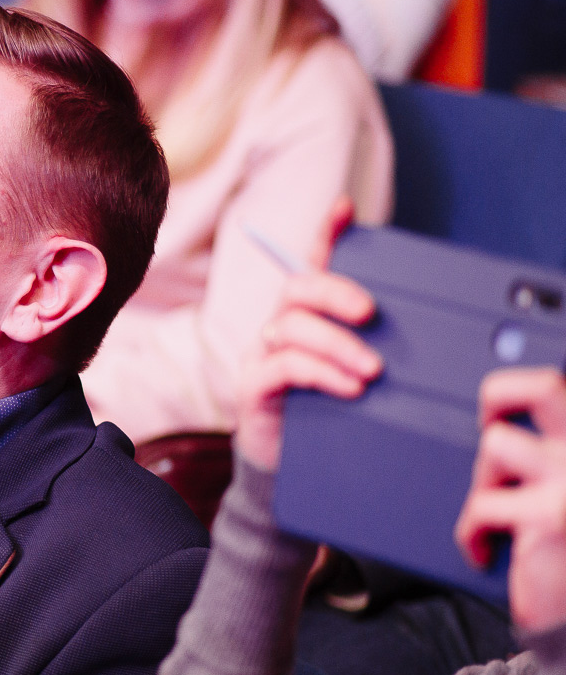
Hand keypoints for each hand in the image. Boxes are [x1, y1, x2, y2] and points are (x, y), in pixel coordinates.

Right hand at [234, 199, 380, 470]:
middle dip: (336, 292)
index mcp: (307, 316)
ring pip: (292, 326)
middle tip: (370, 313)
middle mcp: (280, 326)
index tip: (345, 209)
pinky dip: (321, 373)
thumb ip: (373, 347)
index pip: (312, 263)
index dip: (325, 234)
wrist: (288, 464)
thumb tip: (420, 330)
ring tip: (371, 371)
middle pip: (298, 288)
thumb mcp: (354, 373)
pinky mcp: (254, 386)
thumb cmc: (327, 413)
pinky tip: (348, 387)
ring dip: (337, 344)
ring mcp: (263, 354)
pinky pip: (284, 366)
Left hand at [455, 369, 565, 632]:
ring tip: (494, 511)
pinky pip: (483, 504)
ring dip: (484, 480)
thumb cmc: (563, 553)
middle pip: (544, 385)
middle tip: (485, 426)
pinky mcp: (551, 517)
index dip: (520, 387)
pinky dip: (470, 530)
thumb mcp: (557, 495)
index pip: (559, 387)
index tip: (497, 409)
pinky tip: (480, 549)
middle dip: (498, 396)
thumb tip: (498, 424)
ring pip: (497, 445)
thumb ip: (546, 458)